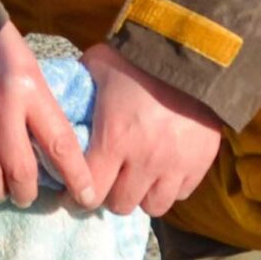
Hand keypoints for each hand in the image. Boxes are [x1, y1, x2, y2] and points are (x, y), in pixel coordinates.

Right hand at [0, 21, 98, 209]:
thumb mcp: (27, 65)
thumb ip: (39, 103)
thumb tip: (49, 144)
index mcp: (30, 92)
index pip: (60, 145)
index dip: (77, 178)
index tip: (86, 197)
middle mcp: (2, 114)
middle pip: (22, 174)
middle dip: (28, 193)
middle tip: (27, 193)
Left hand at [81, 40, 223, 216]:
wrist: (194, 53)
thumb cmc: (139, 59)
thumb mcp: (99, 66)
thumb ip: (79, 85)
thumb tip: (59, 95)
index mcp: (114, 140)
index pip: (89, 191)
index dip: (78, 195)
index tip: (75, 191)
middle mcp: (144, 160)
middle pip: (120, 204)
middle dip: (109, 196)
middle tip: (108, 182)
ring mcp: (175, 165)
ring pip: (153, 206)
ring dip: (141, 196)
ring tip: (137, 180)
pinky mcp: (201, 163)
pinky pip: (182, 194)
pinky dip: (170, 187)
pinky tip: (163, 172)